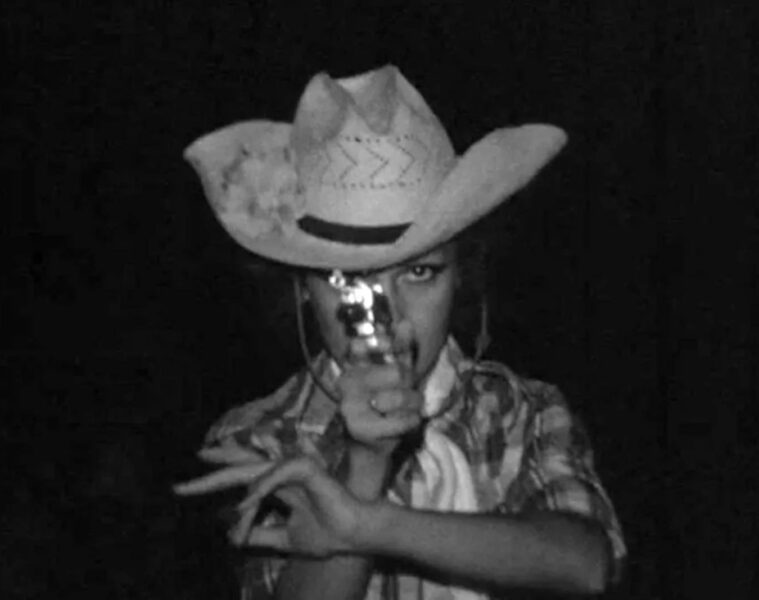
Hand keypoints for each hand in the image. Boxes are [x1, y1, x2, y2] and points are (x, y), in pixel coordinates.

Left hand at [175, 453, 368, 557]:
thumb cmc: (326, 535)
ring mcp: (293, 467)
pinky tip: (248, 503)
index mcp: (277, 485)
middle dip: (210, 475)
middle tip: (181, 486)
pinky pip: (274, 476)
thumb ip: (259, 534)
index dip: (213, 481)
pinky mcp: (305, 467)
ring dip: (243, 504)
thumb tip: (231, 536)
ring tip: (237, 518)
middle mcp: (282, 473)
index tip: (183, 489)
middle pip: (240, 468)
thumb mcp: (282, 539)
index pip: (240, 478)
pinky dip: (260, 489)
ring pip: (254, 475)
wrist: (353, 539)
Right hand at [338, 321, 423, 459]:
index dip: (385, 343)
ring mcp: (350, 406)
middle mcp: (346, 383)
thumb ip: (400, 351)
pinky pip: (402, 420)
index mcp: (351, 366)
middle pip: (397, 372)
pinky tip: (404, 423)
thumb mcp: (393, 375)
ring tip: (408, 409)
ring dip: (413, 405)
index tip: (396, 350)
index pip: (361, 344)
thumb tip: (407, 323)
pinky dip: (411, 422)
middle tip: (410, 391)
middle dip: (411, 383)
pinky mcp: (360, 428)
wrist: (369, 445)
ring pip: (401, 397)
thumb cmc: (384, 404)